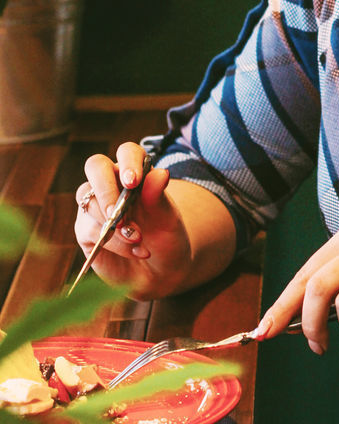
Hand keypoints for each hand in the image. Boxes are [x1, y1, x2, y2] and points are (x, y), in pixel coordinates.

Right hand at [74, 142, 191, 296]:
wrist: (159, 271)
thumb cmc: (166, 238)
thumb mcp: (168, 219)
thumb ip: (159, 197)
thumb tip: (160, 173)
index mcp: (136, 172)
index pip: (127, 152)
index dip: (128, 162)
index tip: (133, 181)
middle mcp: (112, 183)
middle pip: (95, 166)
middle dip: (106, 188)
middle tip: (119, 213)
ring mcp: (95, 206)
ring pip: (89, 200)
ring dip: (112, 222)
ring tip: (138, 239)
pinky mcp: (85, 230)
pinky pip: (89, 228)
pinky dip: (113, 242)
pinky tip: (133, 250)